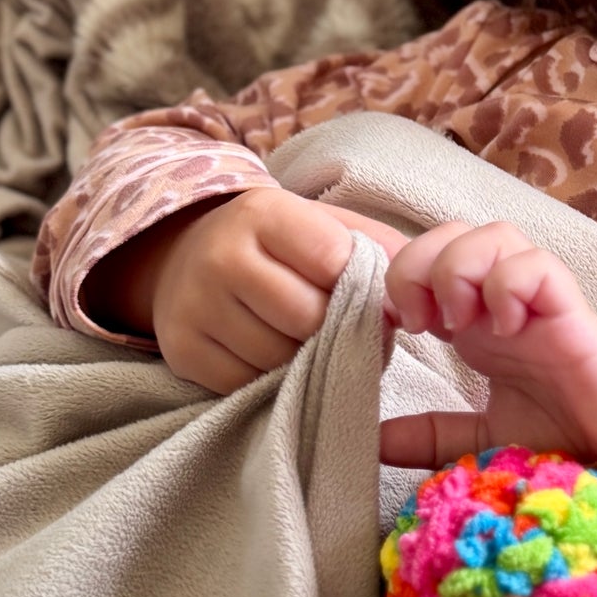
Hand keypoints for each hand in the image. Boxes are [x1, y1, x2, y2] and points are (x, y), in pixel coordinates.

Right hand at [90, 186, 406, 393]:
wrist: (186, 258)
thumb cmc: (277, 246)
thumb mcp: (325, 225)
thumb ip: (378, 246)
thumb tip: (415, 289)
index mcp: (264, 213)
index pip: (331, 259)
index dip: (360, 288)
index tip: (368, 299)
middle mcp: (220, 255)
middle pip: (307, 318)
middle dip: (336, 331)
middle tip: (344, 330)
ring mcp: (194, 305)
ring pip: (278, 358)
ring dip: (306, 360)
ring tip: (308, 342)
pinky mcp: (181, 349)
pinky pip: (246, 383)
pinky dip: (270, 379)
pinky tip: (272, 355)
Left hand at [379, 219, 596, 554]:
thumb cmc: (578, 432)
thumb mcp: (488, 438)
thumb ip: (435, 436)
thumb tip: (372, 441)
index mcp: (480, 320)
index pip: (426, 258)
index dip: (398, 279)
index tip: (396, 331)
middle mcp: (506, 300)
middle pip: (450, 231)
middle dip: (417, 266)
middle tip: (422, 323)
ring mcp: (539, 301)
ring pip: (492, 233)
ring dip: (460, 269)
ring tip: (460, 323)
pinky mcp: (573, 312)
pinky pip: (537, 267)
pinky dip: (509, 286)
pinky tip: (505, 328)